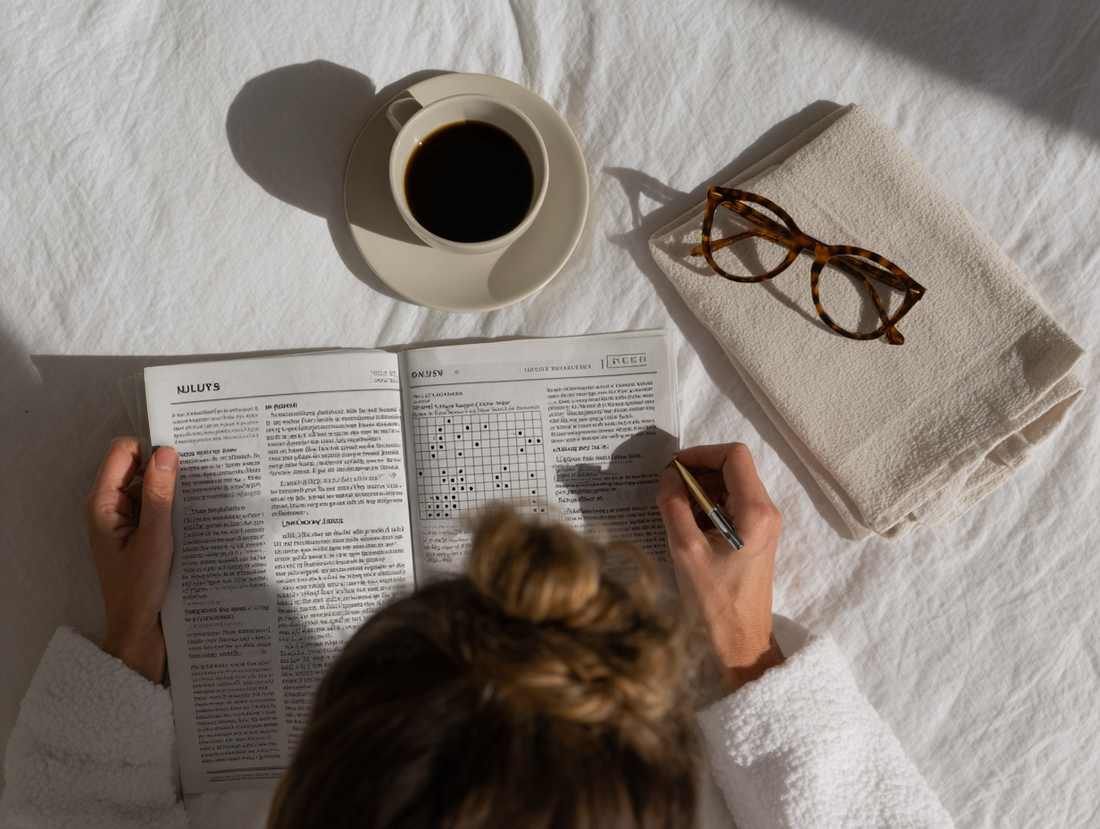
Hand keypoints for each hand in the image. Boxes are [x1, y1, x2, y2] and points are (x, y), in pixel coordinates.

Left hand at [83, 438, 178, 683]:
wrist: (138, 629)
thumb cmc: (139, 589)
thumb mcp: (154, 538)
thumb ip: (160, 494)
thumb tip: (166, 453)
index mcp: (102, 504)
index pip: (122, 451)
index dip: (150, 448)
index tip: (182, 455)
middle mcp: (109, 506)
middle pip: (137, 465)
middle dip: (165, 467)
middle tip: (197, 474)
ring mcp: (123, 519)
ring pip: (149, 485)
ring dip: (172, 489)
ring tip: (198, 500)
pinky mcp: (138, 531)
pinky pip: (155, 505)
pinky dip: (172, 506)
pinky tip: (192, 517)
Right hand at [656, 443, 783, 692]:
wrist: (741, 640)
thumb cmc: (715, 601)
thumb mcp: (685, 550)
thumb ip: (674, 506)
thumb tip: (668, 476)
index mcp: (755, 511)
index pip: (734, 456)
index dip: (701, 454)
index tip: (674, 468)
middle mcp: (766, 512)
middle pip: (733, 468)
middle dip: (698, 473)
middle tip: (669, 491)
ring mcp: (764, 524)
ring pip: (731, 486)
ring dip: (701, 491)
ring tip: (676, 512)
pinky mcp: (757, 535)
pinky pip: (732, 505)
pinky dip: (709, 506)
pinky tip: (689, 527)